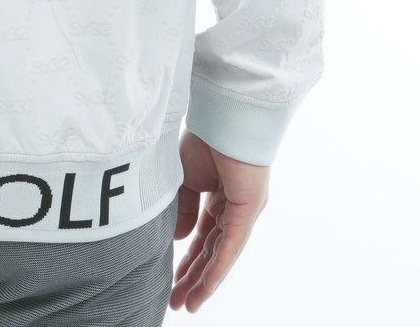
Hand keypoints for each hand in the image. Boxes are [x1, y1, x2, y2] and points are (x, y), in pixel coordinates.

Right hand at [169, 127, 269, 313]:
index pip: (202, 237)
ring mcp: (242, 211)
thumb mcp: (184, 178)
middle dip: (192, 277)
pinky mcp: (247, 210)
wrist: (222, 115)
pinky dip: (218, 268)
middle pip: (210, 252)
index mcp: (218, 197)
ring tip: (187, 304)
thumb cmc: (204, 137)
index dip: (186, 259)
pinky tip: (207, 288)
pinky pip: (231, 246)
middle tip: (176, 301)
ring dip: (204, 281)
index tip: (171, 280)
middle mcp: (233, 209)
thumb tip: (179, 239)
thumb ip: (182, 209)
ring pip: (221, 255)